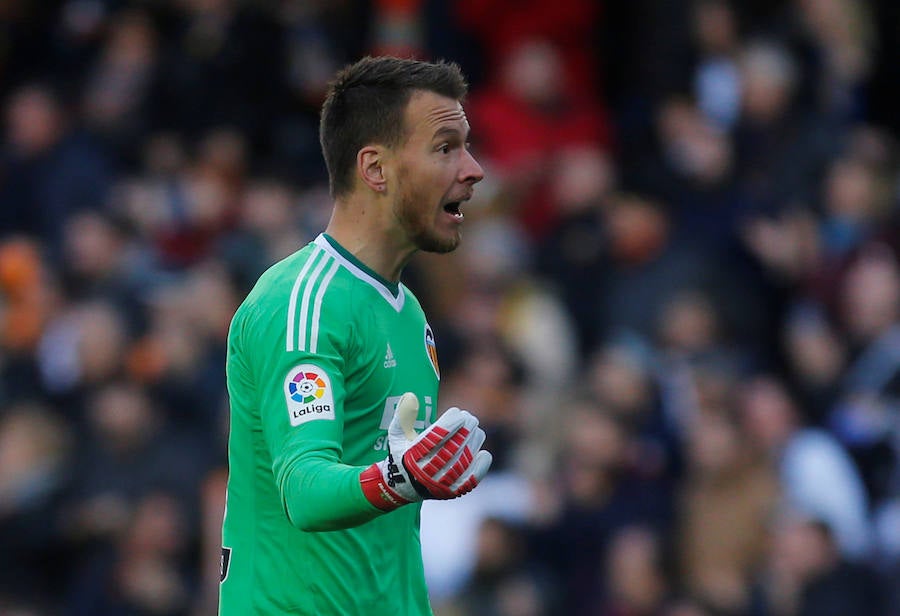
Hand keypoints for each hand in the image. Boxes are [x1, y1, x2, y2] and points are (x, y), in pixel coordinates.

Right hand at [360, 392, 491, 510]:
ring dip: (474, 441)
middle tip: (469, 418)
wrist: (402, 487)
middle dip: (466, 427)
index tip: (457, 412)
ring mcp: (442, 482)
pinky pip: (471, 479)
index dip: (453, 421)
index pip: (439, 434)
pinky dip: (480, 466)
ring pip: (466, 458)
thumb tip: (411, 396)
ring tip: (475, 430)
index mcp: (415, 454)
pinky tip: (484, 453)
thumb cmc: (401, 455)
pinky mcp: (452, 491)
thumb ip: (403, 415)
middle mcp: (428, 470)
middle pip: (456, 444)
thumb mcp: (396, 435)